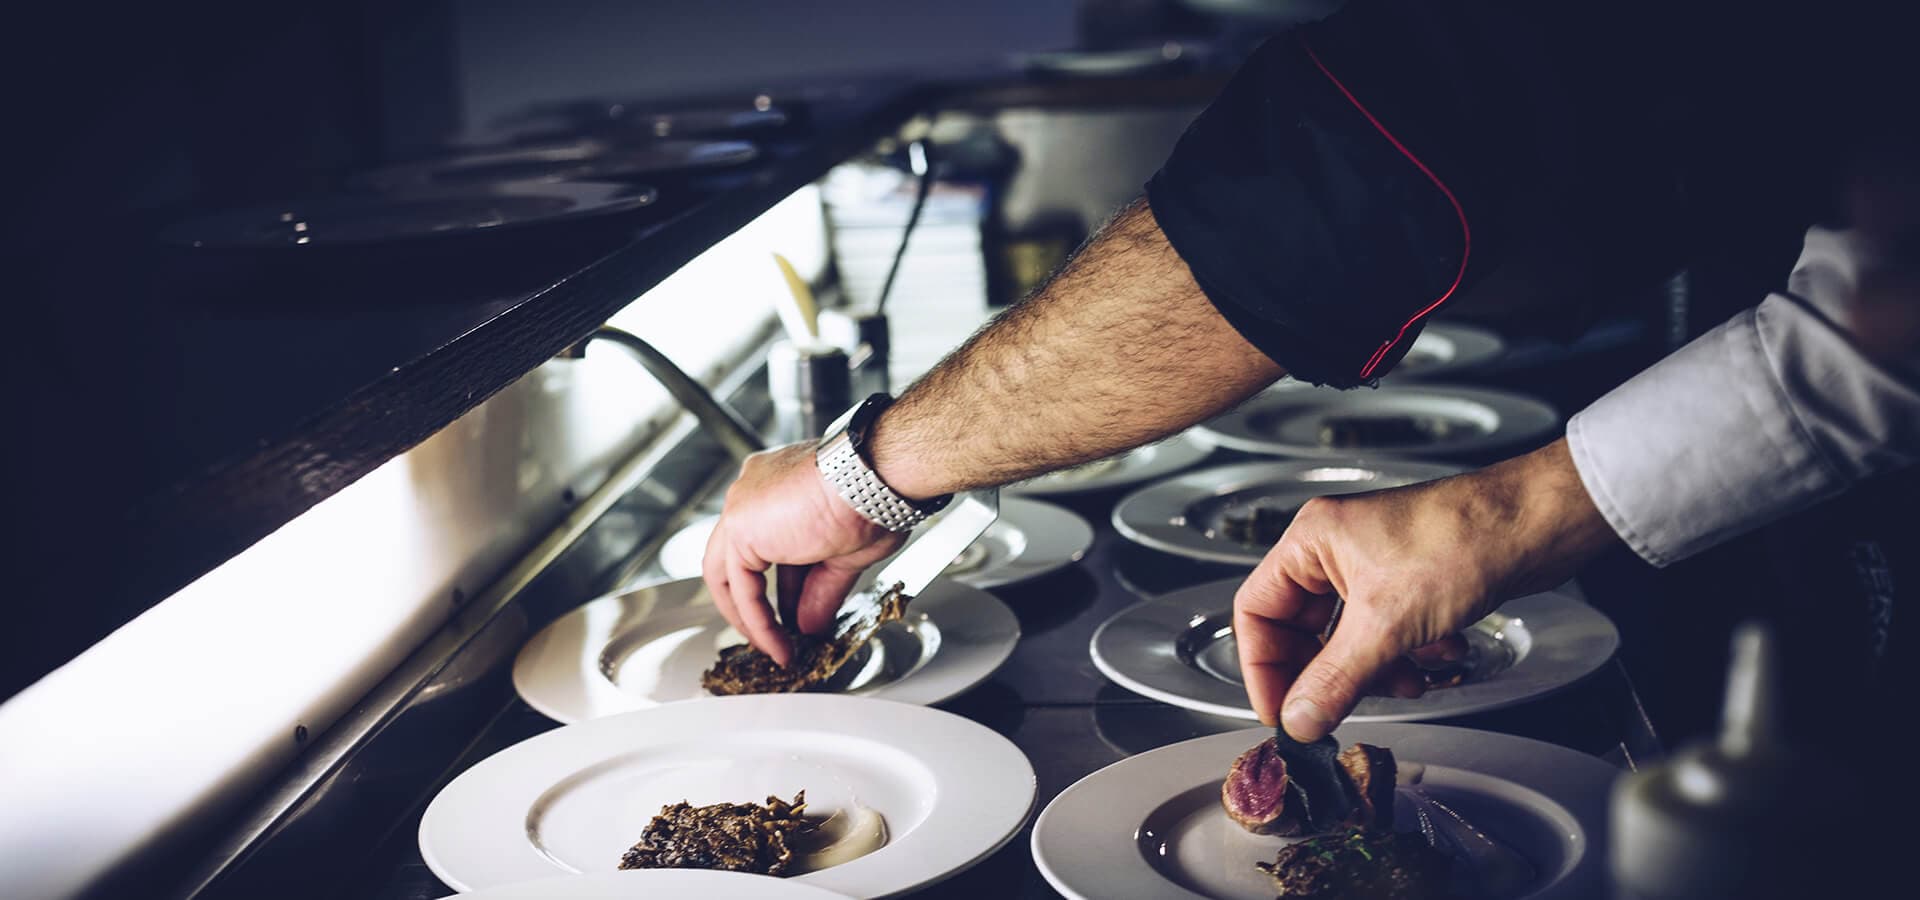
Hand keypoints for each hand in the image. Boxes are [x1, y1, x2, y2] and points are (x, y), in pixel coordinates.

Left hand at [702, 443, 904, 665]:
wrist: (873, 480)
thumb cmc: (874, 497)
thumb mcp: (846, 554)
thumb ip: (820, 589)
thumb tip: (810, 623)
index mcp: (779, 484)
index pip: (771, 544)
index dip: (785, 584)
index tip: (797, 612)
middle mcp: (754, 491)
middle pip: (741, 558)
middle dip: (757, 603)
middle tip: (776, 635)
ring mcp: (742, 507)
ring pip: (730, 574)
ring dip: (752, 618)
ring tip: (776, 648)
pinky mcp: (739, 528)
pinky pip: (741, 588)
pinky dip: (758, 621)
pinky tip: (778, 643)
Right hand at [1235, 439, 1617, 739]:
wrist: (1536, 524)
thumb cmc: (1463, 538)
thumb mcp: (1387, 624)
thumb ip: (1335, 680)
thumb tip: (1299, 719)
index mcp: (1311, 541)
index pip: (1256, 611)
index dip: (1262, 667)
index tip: (1281, 712)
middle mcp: (1336, 550)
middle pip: (1303, 631)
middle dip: (1329, 673)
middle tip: (1339, 710)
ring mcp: (1374, 566)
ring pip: (1349, 639)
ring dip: (1375, 670)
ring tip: (1406, 681)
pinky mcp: (1411, 583)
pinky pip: (1387, 635)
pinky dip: (1407, 655)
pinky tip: (1438, 657)